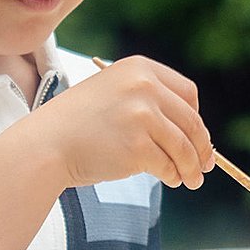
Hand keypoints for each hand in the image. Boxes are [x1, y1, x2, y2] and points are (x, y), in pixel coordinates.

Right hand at [32, 56, 213, 190]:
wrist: (45, 145)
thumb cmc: (78, 125)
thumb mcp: (113, 94)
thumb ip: (149, 102)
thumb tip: (195, 134)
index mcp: (139, 69)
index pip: (187, 92)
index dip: (196, 117)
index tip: (197, 135)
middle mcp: (143, 87)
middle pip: (191, 121)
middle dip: (201, 148)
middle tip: (205, 165)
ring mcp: (141, 116)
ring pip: (184, 147)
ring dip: (191, 167)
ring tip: (192, 180)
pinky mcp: (138, 147)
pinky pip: (168, 165)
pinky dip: (173, 176)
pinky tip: (170, 180)